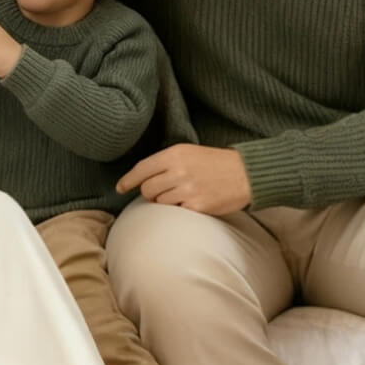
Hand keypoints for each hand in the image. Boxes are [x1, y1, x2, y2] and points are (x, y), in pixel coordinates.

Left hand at [116, 143, 251, 214]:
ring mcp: (186, 190)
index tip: (119, 188)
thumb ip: (166, 161)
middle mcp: (177, 171)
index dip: (128, 180)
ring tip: (182, 195)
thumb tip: (143, 177)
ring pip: (159, 202)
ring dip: (165, 202)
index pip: (142, 169)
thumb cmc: (215, 162)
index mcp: (174, 154)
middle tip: (164, 191)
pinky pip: (175, 212)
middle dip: (150, 193)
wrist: (245, 173)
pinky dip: (179, 209)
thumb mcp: (188, 152)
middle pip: (147, 189)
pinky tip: (191, 202)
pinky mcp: (197, 206)